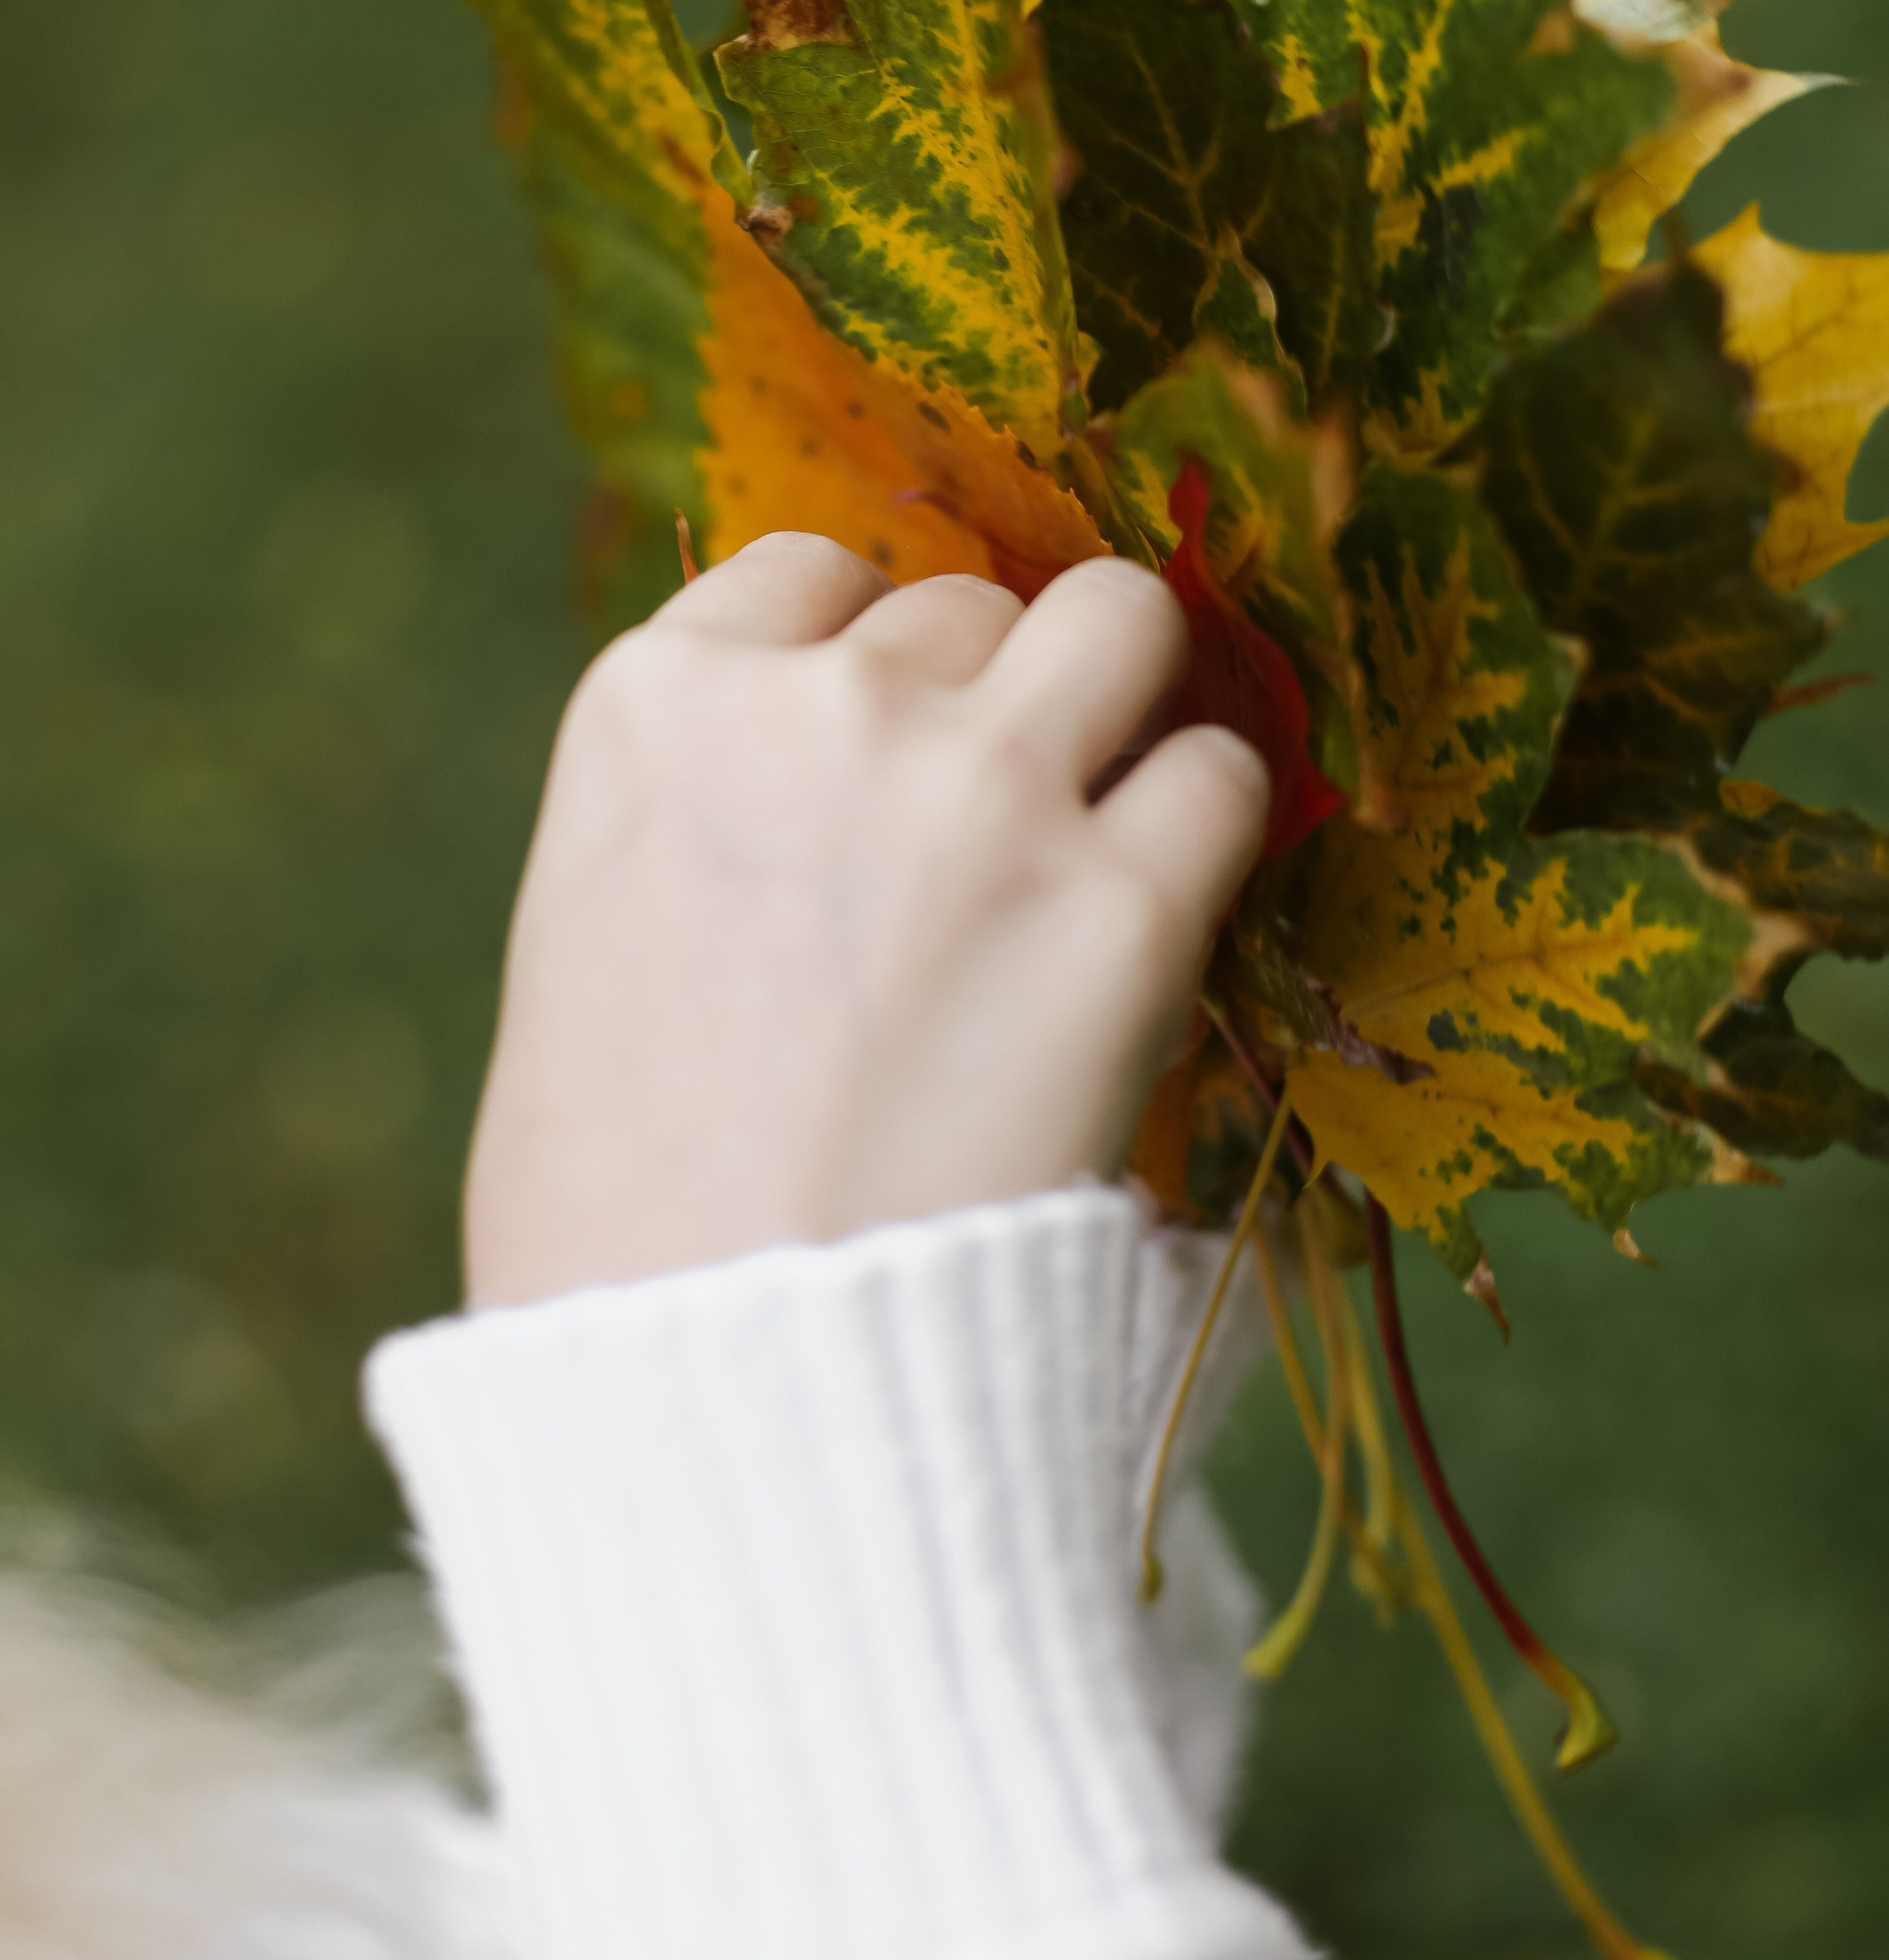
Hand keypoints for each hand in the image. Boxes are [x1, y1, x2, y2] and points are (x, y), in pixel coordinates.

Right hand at [463, 535, 1269, 1305]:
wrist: (716, 1387)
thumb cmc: (617, 1211)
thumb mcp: (590, 940)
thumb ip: (707, 809)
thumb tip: (810, 768)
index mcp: (656, 704)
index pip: (814, 572)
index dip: (867, 658)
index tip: (887, 746)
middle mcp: (821, 708)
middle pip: (972, 605)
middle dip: (994, 694)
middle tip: (1001, 823)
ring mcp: (980, 791)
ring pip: (1123, 622)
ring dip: (1126, 704)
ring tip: (1112, 820)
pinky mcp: (1119, 906)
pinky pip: (1226, 781)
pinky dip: (1210, 836)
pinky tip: (1164, 923)